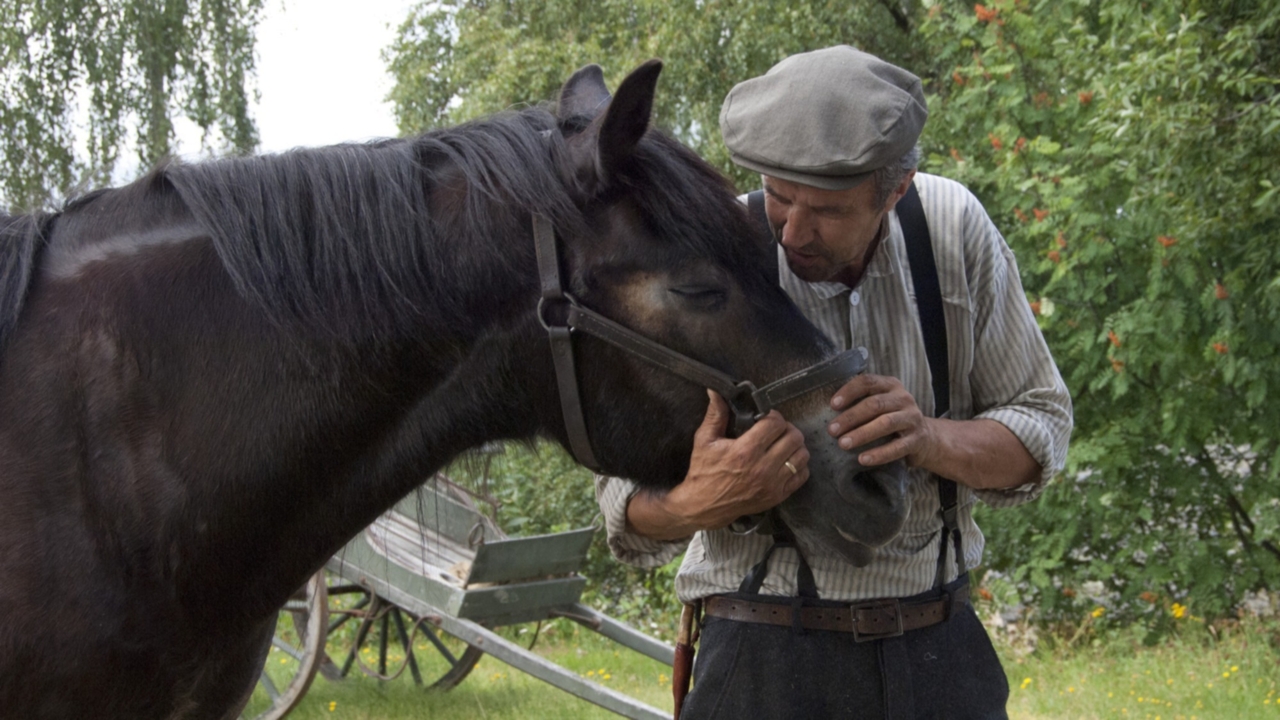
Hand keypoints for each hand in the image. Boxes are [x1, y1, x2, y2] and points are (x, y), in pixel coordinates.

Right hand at [628, 390, 808, 538]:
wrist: (704, 505)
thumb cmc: (703, 471)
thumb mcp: (704, 440)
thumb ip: (715, 414)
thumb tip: (715, 391)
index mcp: (745, 451)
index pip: (776, 424)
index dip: (773, 416)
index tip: (766, 418)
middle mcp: (762, 467)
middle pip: (794, 437)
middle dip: (786, 429)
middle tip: (776, 430)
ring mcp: (773, 484)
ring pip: (802, 455)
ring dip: (795, 446)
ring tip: (782, 444)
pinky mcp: (778, 496)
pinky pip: (802, 475)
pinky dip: (798, 465)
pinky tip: (786, 461)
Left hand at [827, 374, 936, 467]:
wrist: (926, 438)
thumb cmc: (892, 419)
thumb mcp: (880, 404)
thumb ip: (861, 401)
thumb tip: (826, 409)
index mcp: (891, 385)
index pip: (867, 382)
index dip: (849, 392)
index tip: (832, 405)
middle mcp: (903, 398)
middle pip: (874, 404)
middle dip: (850, 417)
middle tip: (831, 430)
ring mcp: (912, 418)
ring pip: (885, 423)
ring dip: (862, 434)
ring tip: (843, 444)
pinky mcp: (917, 439)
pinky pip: (897, 447)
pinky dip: (878, 454)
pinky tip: (862, 460)